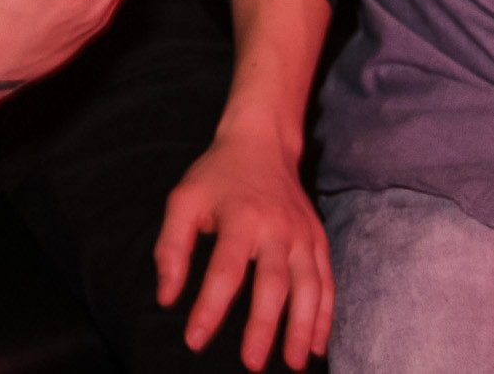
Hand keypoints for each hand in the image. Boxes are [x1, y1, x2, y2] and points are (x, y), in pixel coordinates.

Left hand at [155, 127, 332, 369]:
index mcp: (240, 217)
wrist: (263, 142)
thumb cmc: (217, 176)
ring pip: (309, 287)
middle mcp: (277, 228)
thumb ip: (171, 247)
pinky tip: (317, 345)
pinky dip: (325, 316)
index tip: (194, 340)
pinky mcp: (318, 240)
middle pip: (273, 283)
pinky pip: (327, 282)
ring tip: (293, 365)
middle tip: (251, 364)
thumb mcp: (183, 200)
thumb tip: (167, 297)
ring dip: (302, 328)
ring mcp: (302, 234)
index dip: (210, 307)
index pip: (225, 270)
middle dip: (263, 326)